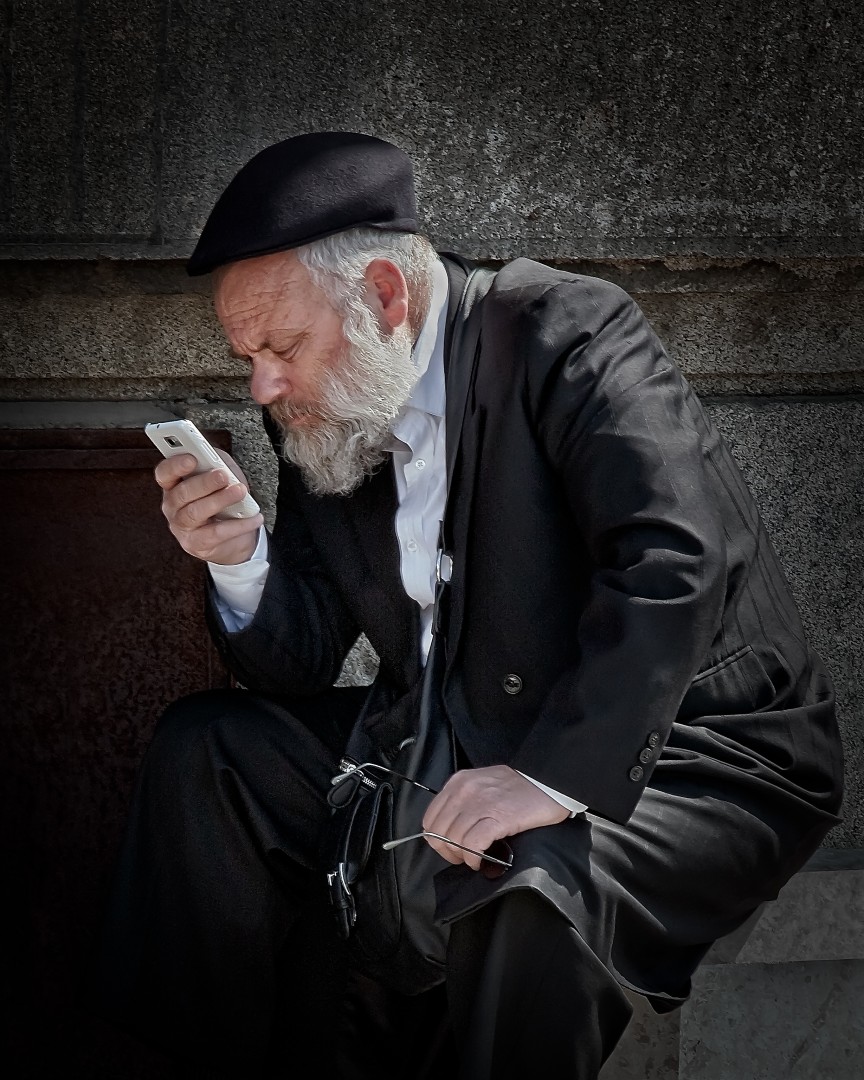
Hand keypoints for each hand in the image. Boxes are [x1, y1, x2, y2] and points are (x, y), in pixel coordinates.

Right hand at [155, 448, 263, 564]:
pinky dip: (238, 525)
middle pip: (182, 493)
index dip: (175, 465)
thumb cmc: (224, 502)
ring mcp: (181, 527)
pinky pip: (216, 533)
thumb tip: (216, 458)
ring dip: (219, 500)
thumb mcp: (221, 476)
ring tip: (240, 491)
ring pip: (195, 512)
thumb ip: (215, 463)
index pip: (165, 473)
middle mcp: (172, 506)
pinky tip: (253, 517)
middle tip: (223, 475)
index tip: (192, 458)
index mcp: (173, 485)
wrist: (233, 538)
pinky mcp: (195, 544)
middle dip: (204, 482)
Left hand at [421, 765, 569, 871]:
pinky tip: (481, 861)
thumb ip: (463, 801)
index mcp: (458, 783)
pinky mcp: (498, 818)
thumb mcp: (481, 784)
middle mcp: (464, 791)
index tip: (450, 847)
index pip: (430, 818)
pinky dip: (474, 858)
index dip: (437, 839)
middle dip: (447, 851)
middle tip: (462, 857)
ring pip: (454, 840)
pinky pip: (473, 845)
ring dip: (462, 857)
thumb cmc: (518, 786)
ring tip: (474, 859)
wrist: (548, 780)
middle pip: (438, 833)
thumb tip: (451, 829)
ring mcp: (480, 804)